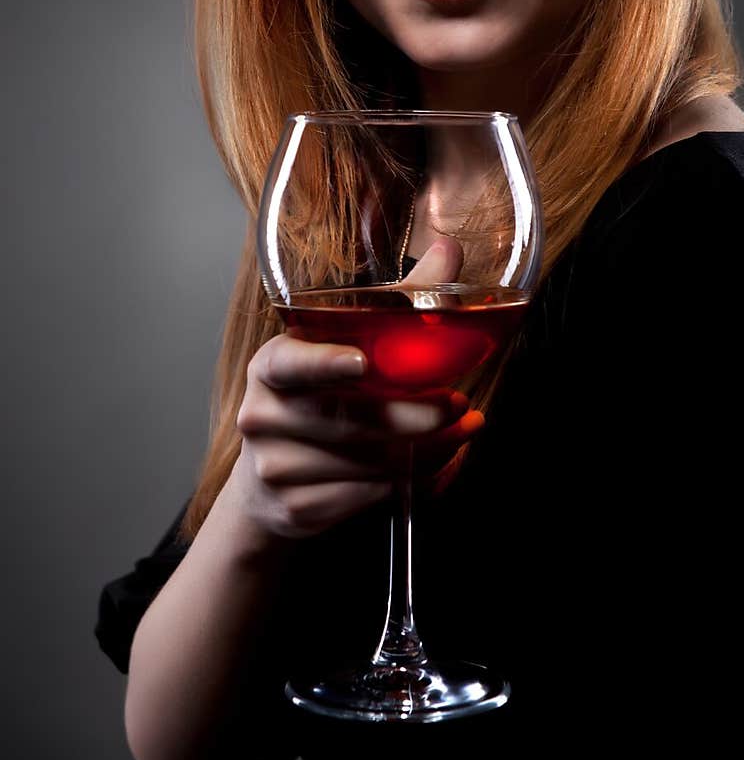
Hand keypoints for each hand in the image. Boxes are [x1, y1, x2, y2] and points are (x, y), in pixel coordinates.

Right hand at [228, 237, 483, 539]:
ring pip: (367, 464)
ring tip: (462, 430)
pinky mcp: (298, 510)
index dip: (325, 362)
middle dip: (414, 415)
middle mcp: (264, 416)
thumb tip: (450, 249)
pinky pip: (370, 496)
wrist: (271, 480)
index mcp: (271, 366)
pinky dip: (414, 481)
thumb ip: (397, 298)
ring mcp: (276, 468)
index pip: (291, 363)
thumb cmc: (321, 397)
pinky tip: (437, 462)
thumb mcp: (346, 344)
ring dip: (428, 450)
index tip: (362, 363)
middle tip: (459, 404)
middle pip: (347, 420)